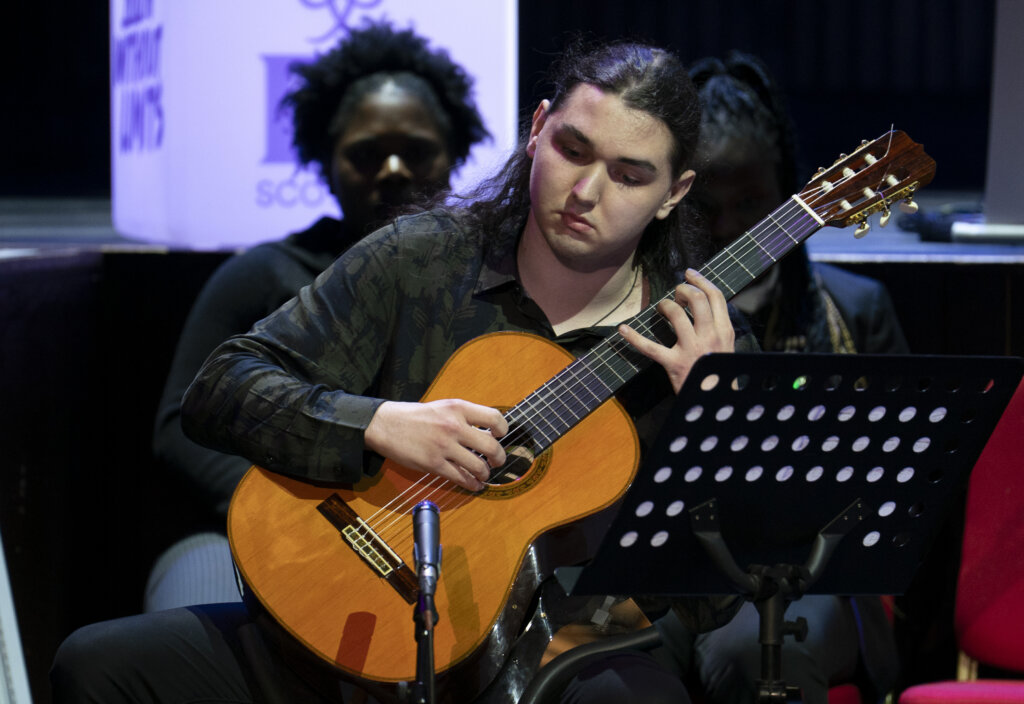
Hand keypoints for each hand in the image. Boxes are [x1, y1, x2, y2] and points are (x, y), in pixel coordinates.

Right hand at [364, 399, 507, 490]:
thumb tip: (487, 432)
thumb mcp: (442, 407)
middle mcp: (453, 426)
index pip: (493, 417)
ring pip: (479, 466)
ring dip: (486, 473)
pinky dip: (472, 484)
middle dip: (499, 457)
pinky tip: (474, 484)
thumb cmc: (413, 416)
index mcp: (457, 408)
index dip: (503, 429)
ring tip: (484, 474)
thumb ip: (463, 417)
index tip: (500, 436)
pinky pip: (461, 478)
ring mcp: (444, 446)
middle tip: (497, 461)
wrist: (385, 425)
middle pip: (491, 446)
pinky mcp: (434, 464)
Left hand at [618, 268, 734, 393]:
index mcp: (724, 331)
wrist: (715, 402)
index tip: (690, 273)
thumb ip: (717, 327)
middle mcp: (710, 337)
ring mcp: (691, 349)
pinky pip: (650, 347)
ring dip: (666, 305)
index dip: (701, 280)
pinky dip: (634, 337)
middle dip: (683, 289)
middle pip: (697, 299)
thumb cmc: (717, 373)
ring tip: (662, 307)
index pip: (716, 297)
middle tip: (676, 294)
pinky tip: (623, 329)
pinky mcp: (674, 364)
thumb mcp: (726, 347)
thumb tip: (702, 303)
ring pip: (677, 314)